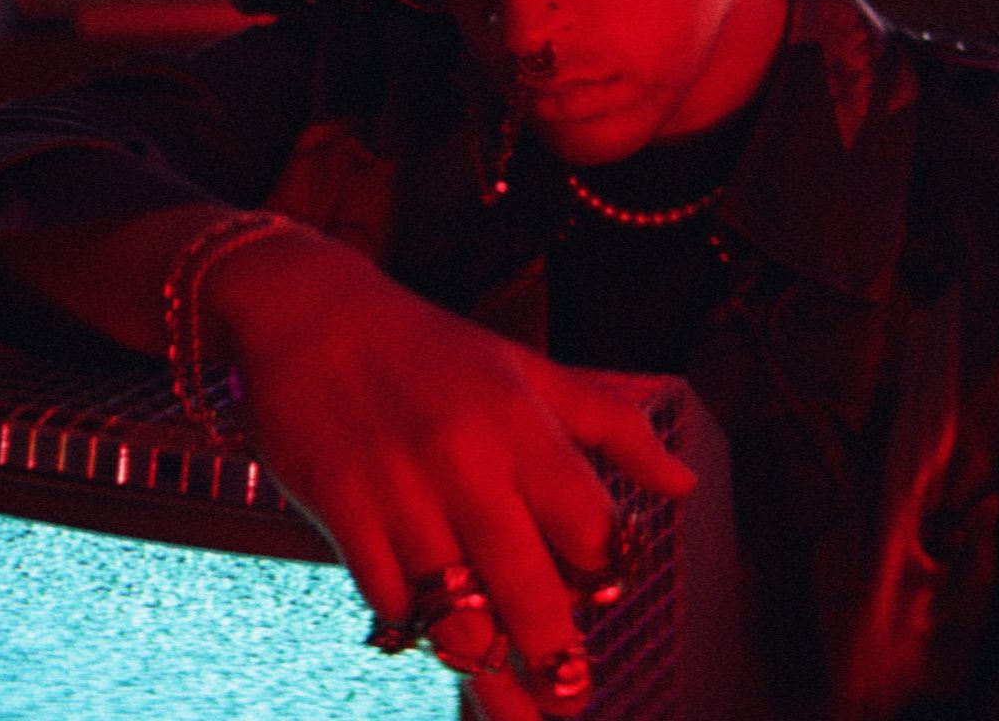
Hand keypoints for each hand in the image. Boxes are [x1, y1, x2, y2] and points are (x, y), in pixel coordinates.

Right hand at [205, 232, 697, 715]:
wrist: (314, 316)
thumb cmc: (436, 350)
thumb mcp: (534, 372)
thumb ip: (614, 429)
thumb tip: (683, 488)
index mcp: (524, 426)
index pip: (586, 528)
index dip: (602, 575)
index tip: (603, 598)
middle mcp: (467, 462)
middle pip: (527, 588)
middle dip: (553, 657)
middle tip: (569, 699)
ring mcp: (400, 492)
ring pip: (454, 610)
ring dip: (484, 661)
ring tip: (511, 698)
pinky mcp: (340, 512)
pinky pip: (388, 598)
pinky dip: (413, 624)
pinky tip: (431, 632)